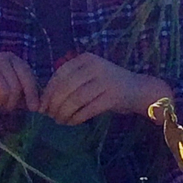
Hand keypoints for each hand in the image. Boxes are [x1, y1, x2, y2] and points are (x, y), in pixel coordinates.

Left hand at [39, 52, 173, 125]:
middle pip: (66, 88)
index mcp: (86, 59)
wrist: (140, 90)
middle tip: (50, 116)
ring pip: (75, 100)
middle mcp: (95, 67)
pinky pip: (88, 109)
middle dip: (54, 104)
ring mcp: (105, 80)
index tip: (41, 106)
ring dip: (64, 113)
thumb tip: (45, 101)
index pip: (60, 74)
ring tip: (60, 121)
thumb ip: (70, 83)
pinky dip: (76, 118)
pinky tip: (72, 123)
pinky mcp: (113, 96)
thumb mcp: (90, 76)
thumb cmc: (109, 85)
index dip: (48, 91)